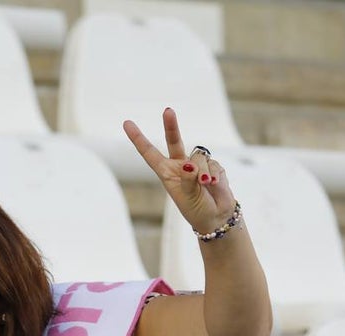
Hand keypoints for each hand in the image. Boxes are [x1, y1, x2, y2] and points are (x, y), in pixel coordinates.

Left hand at [123, 107, 237, 234]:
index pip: (149, 153)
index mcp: (166, 173)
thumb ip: (187, 180)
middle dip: (171, 125)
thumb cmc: (196, 209)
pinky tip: (214, 185)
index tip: (126, 123)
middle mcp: (180, 165)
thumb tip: (189, 164)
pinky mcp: (213, 165)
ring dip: (203, 173)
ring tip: (205, 186)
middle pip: (174, 141)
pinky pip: (213, 164)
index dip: (138, 139)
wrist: (217, 217)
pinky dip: (213, 175)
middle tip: (168, 110)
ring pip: (198, 157)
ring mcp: (197, 164)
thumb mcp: (187, 197)